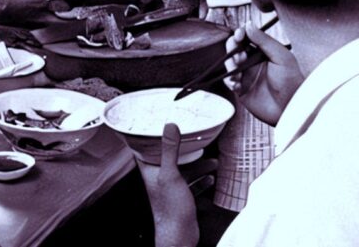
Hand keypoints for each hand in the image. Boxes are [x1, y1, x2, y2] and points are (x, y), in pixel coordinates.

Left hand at [136, 124, 200, 246]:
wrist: (179, 235)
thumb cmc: (170, 208)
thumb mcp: (170, 174)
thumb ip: (169, 150)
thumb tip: (170, 127)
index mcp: (150, 169)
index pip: (146, 147)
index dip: (152, 135)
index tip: (162, 123)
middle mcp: (158, 177)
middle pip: (170, 157)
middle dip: (183, 149)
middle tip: (194, 139)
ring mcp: (170, 187)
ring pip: (184, 170)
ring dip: (198, 165)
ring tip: (212, 161)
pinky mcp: (181, 197)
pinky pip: (192, 184)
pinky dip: (201, 180)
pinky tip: (211, 177)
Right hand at [223, 23, 302, 125]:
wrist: (291, 109)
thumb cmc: (292, 83)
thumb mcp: (281, 57)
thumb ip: (264, 41)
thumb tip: (248, 24)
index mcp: (264, 52)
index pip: (248, 38)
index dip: (240, 34)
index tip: (239, 34)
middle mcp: (253, 62)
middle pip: (235, 48)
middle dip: (233, 49)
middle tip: (238, 55)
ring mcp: (247, 75)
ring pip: (229, 63)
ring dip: (230, 65)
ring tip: (237, 73)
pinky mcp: (241, 89)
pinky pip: (228, 80)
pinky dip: (229, 81)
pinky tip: (237, 84)